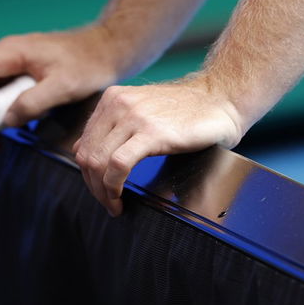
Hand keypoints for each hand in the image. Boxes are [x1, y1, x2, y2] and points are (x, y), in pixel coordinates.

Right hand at [0, 25, 129, 124]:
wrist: (107, 50)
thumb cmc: (88, 62)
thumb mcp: (62, 86)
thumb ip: (32, 102)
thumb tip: (7, 119)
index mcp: (11, 52)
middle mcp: (7, 54)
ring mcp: (14, 62)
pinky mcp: (22, 71)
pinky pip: (1, 91)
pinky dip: (0, 110)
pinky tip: (10, 127)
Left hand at [74, 77, 245, 216]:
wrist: (220, 99)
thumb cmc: (186, 111)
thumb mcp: (141, 111)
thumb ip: (114, 128)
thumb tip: (84, 152)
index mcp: (112, 99)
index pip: (84, 144)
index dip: (87, 174)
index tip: (100, 191)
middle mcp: (118, 104)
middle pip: (88, 156)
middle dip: (93, 188)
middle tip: (108, 204)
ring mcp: (133, 116)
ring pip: (98, 162)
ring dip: (102, 192)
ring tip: (115, 205)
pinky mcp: (151, 132)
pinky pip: (118, 164)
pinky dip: (113, 187)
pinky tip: (121, 198)